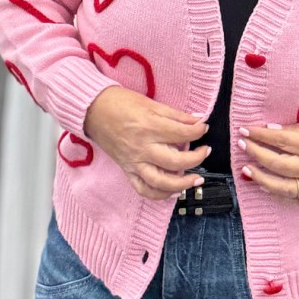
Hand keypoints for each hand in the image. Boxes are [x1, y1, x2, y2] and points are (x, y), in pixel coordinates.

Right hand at [83, 86, 210, 199]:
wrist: (93, 110)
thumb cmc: (121, 103)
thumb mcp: (151, 103)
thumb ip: (176, 115)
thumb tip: (198, 120)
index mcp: (149, 127)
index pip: (182, 134)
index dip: (198, 131)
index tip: (203, 128)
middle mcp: (142, 148)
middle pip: (176, 162)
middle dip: (196, 158)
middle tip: (205, 152)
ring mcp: (134, 162)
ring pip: (161, 182)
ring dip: (182, 184)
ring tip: (196, 180)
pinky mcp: (127, 170)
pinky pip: (143, 189)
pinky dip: (160, 194)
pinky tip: (173, 191)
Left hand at [238, 120, 298, 202]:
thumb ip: (297, 131)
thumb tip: (271, 131)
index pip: (281, 141)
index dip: (260, 135)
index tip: (246, 130)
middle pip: (277, 163)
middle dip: (256, 153)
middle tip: (242, 144)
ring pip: (282, 186)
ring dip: (261, 178)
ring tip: (247, 169)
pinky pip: (295, 198)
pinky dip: (277, 193)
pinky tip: (264, 186)